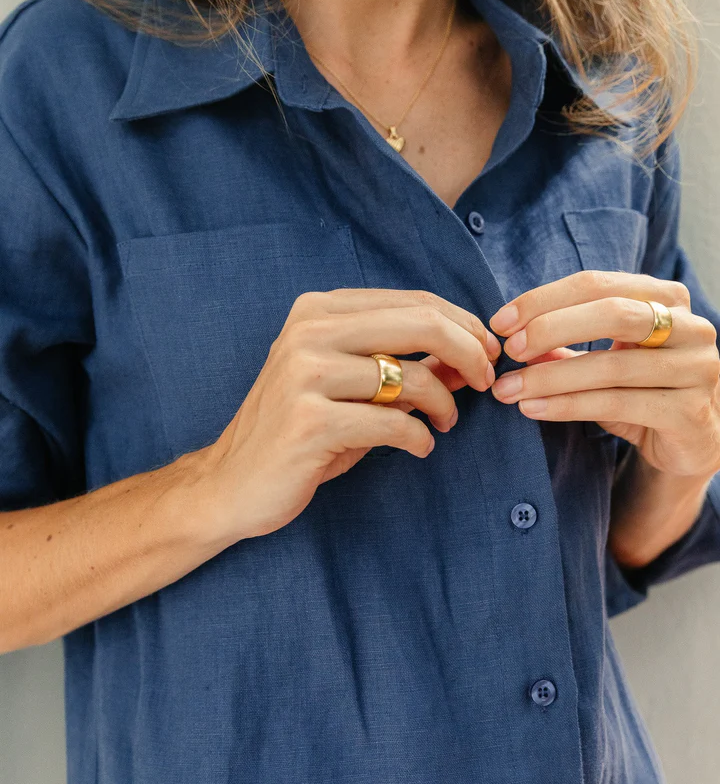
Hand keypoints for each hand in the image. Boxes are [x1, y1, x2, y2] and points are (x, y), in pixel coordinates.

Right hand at [205, 288, 500, 539]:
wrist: (232, 483)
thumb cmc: (299, 432)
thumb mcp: (352, 389)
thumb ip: (405, 366)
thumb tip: (471, 357)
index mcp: (318, 310)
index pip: (413, 300)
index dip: (463, 325)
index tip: (487, 354)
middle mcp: (309, 332)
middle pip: (421, 323)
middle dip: (469, 353)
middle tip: (485, 383)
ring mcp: (305, 374)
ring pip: (412, 376)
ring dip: (445, 404)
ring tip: (444, 424)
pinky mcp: (309, 420)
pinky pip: (394, 423)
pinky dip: (419, 437)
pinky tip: (420, 447)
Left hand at [488, 270, 719, 478]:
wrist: (691, 443)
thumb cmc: (642, 391)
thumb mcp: (602, 361)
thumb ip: (564, 344)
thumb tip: (511, 335)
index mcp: (667, 298)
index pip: (597, 284)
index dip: (544, 300)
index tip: (500, 322)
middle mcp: (690, 326)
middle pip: (612, 313)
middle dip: (551, 328)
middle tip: (509, 350)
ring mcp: (696, 368)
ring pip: (611, 366)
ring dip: (550, 378)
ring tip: (508, 390)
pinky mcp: (690, 413)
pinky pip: (618, 404)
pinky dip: (569, 406)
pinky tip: (534, 409)